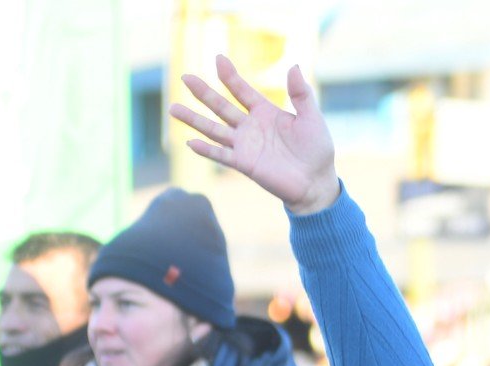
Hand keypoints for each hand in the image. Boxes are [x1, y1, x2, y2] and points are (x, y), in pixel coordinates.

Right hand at [170, 56, 339, 214]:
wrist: (316, 183)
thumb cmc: (317, 150)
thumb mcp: (312, 118)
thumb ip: (301, 94)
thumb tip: (293, 66)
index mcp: (265, 113)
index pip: (242, 91)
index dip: (230, 76)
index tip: (218, 58)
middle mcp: (251, 127)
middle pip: (221, 106)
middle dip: (203, 92)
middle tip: (185, 77)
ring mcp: (245, 145)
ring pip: (214, 129)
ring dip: (194, 120)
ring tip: (173, 108)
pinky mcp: (244, 164)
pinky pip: (221, 155)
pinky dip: (206, 149)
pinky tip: (190, 142)